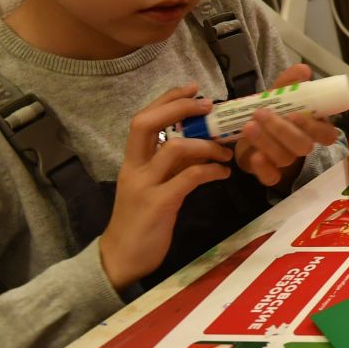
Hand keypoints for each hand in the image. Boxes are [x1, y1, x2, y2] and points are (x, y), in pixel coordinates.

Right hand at [101, 84, 234, 288]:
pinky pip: (188, 178)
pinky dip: (210, 171)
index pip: (142, 119)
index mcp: (132, 161)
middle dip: (178, 108)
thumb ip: (171, 165)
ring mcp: (144, 186)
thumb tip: (201, 142)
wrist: (121, 259)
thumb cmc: (141, 221)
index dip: (167, 100)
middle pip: (146, 123)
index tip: (192, 88)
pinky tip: (224, 174)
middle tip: (208, 106)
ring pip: (173, 148)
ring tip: (226, 151)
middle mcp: (134, 168)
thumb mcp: (155, 186)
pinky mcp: (158, 205)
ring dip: (206, 144)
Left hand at [234, 63, 341, 186]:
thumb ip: (289, 83)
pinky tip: (254, 156)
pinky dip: (263, 168)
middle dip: (283, 130)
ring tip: (248, 125)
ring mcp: (286, 161)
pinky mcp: (269, 174)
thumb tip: (304, 69)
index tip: (297, 115)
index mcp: (311, 128)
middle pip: (303, 146)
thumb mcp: (278, 95)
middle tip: (261, 113)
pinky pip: (271, 177)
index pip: (327, 134)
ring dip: (266, 141)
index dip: (315, 128)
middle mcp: (302, 146)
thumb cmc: (271, 112)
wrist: (248, 134)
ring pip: (284, 157)